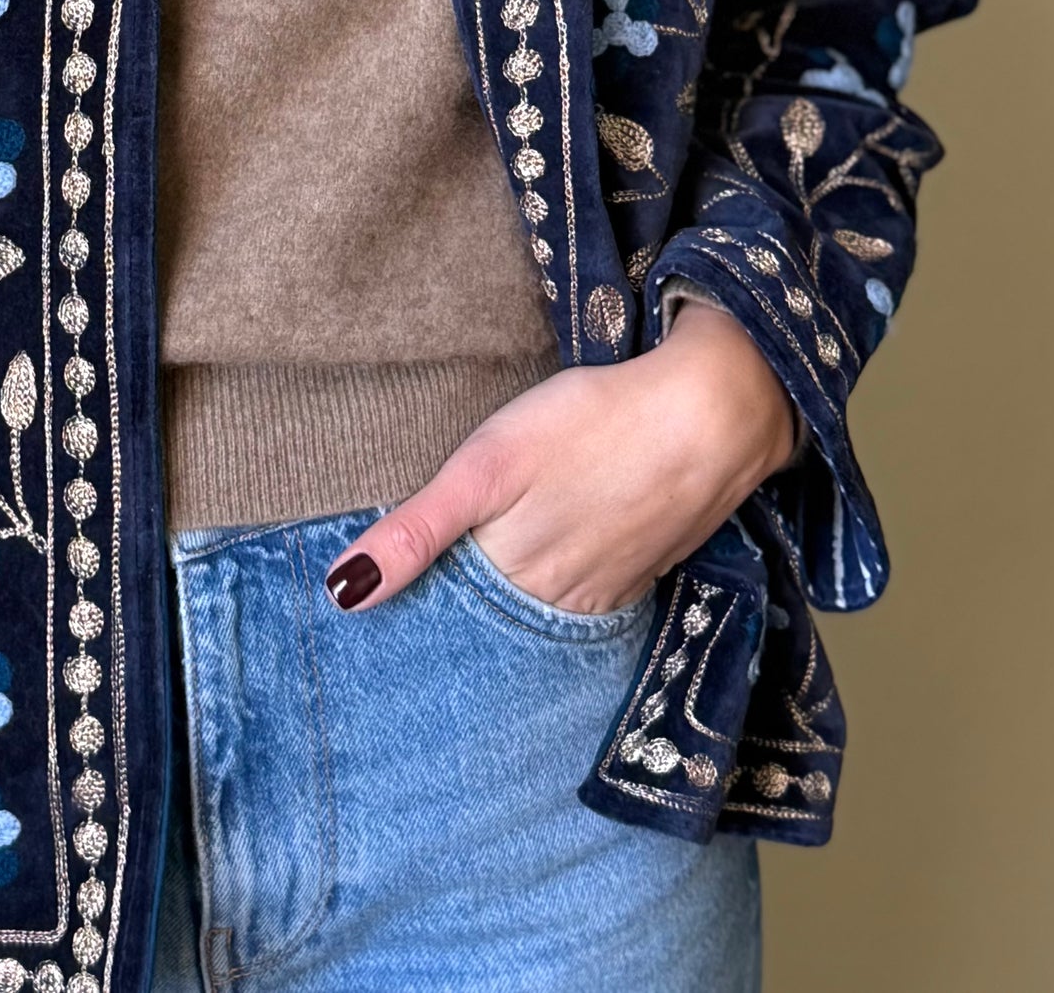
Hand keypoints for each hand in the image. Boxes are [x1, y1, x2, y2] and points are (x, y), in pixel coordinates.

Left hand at [323, 300, 796, 615]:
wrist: (712, 416)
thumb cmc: (592, 426)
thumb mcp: (488, 465)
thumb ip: (416, 530)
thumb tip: (341, 594)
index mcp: (512, 577)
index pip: (442, 621)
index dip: (404, 622)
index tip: (362, 634)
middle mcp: (557, 601)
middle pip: (488, 627)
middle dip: (448, 629)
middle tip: (399, 637)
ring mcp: (603, 589)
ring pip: (534, 619)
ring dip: (498, 619)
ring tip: (455, 614)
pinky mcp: (638, 568)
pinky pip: (581, 603)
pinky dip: (549, 601)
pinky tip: (535, 585)